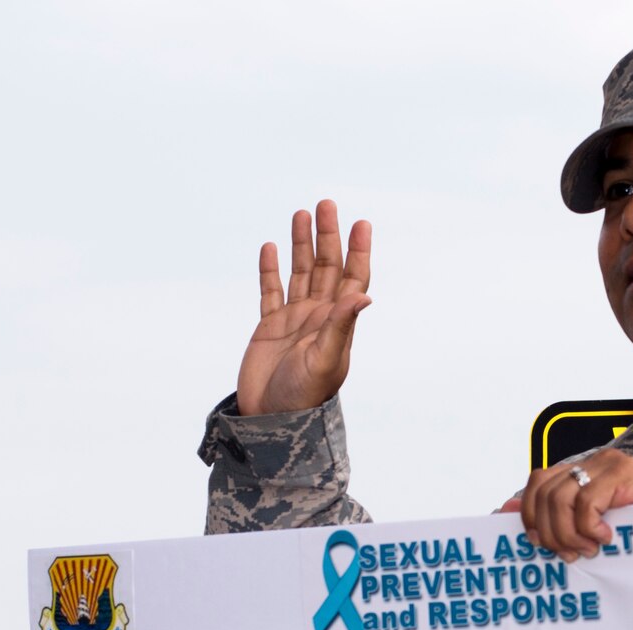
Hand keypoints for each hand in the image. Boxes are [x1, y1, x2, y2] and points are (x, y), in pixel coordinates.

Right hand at [236, 199, 371, 415]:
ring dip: (302, 245)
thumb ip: (341, 326)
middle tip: (326, 204)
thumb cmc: (303, 397)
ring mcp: (294, 321)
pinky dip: (270, 270)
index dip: (357, 251)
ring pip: (300, 273)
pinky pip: (270, 292)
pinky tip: (270, 248)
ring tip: (301, 214)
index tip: (361, 223)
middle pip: (326, 268)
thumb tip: (363, 296)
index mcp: (337, 323)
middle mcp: (318, 317)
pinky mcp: (269, 328)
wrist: (272, 422)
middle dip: (328, 236)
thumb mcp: (325, 361)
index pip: (352, 279)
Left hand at [517, 450, 632, 559]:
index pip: (537, 482)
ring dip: (569, 533)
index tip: (540, 542)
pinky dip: (589, 527)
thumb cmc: (632, 535)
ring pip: (561, 498)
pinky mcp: (625, 473)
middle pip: (545, 493)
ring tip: (588, 548)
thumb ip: (546, 517)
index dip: (531, 515)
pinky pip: (586, 502)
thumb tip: (502, 509)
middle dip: (551, 532)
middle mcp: (594, 462)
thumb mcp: (582, 530)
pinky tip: (605, 537)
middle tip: (570, 554)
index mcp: (581, 471)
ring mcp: (610, 464)